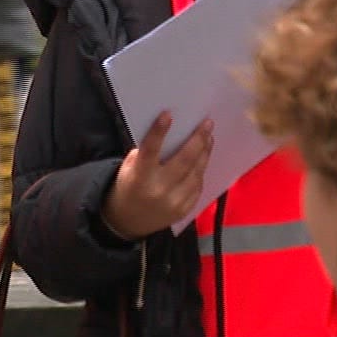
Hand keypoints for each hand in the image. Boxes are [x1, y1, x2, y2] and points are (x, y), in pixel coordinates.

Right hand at [101, 111, 212, 240]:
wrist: (128, 222)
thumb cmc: (128, 188)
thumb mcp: (127, 169)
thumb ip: (145, 154)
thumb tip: (169, 136)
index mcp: (140, 177)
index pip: (150, 150)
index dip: (159, 131)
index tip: (168, 114)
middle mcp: (159, 189)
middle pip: (184, 160)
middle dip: (198, 140)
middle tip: (207, 124)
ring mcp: (174, 201)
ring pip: (196, 172)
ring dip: (204, 153)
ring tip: (209, 137)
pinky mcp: (184, 209)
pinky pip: (197, 186)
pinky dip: (201, 171)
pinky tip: (203, 159)